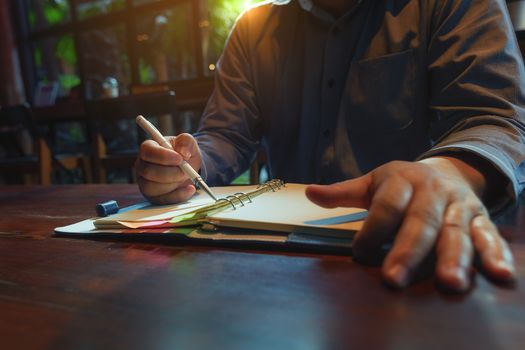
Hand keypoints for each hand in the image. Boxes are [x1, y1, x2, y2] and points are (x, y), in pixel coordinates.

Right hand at [136, 133, 201, 203]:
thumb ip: (186, 141)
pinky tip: (190, 188)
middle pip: (148, 172)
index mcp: (148, 149)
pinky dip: (179, 195)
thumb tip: (183, 152)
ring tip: (186, 177)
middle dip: (170, 173)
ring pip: (152, 187)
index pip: (147, 151)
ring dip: (173, 184)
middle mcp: (143, 166)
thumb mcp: (188, 143)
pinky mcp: (154, 197)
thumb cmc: (184, 153)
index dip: (163, 156)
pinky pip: (163, 200)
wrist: (189, 168)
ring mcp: (145, 183)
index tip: (179, 158)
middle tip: (186, 171)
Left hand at [305, 157, 514, 291]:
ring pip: (456, 231)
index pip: (387, 205)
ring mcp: (459, 206)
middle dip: (408, 251)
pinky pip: (489, 236)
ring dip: (454, 257)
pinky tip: (497, 275)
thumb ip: (344, 192)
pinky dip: (495, 254)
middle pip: (420, 222)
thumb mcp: (373, 182)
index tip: (359, 252)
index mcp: (404, 180)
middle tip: (394, 278)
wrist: (448, 169)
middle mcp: (433, 192)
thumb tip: (310, 193)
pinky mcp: (481, 218)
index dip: (373, 228)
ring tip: (450, 283)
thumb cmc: (403, 183)